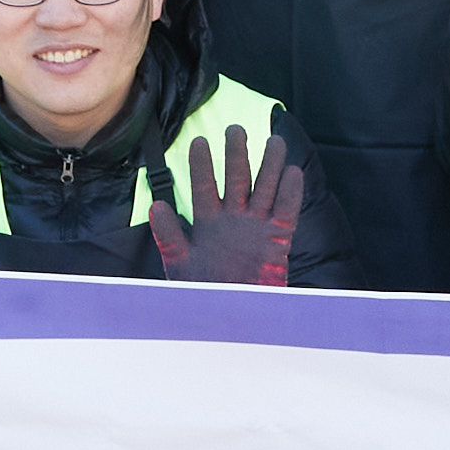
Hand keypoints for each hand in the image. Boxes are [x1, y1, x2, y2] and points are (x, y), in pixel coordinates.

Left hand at [147, 125, 308, 286]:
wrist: (231, 319)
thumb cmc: (204, 293)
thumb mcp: (180, 265)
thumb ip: (169, 236)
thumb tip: (156, 205)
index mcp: (207, 223)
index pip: (203, 186)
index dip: (201, 165)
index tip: (200, 142)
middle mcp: (233, 219)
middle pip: (237, 179)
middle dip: (237, 154)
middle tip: (236, 130)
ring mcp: (257, 227)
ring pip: (265, 188)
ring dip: (270, 165)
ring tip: (274, 141)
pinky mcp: (278, 240)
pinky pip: (287, 212)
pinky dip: (291, 194)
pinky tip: (293, 172)